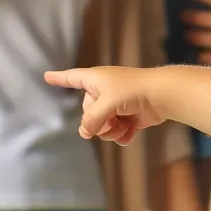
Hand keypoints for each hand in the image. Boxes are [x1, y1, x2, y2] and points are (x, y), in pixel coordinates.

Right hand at [44, 66, 165, 143]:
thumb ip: (92, 119)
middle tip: (112, 118)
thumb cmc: (133, 90)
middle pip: (88, 113)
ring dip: (111, 131)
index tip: (46, 76)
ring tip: (122, 125)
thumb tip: (84, 133)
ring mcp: (116, 105)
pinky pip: (117, 132)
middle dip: (98, 122)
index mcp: (95, 80)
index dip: (59, 78)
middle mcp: (103, 91)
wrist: (163, 95)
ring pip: (102, 126)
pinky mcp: (129, 116)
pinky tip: (129, 133)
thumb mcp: (107, 103)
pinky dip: (122, 135)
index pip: (71, 78)